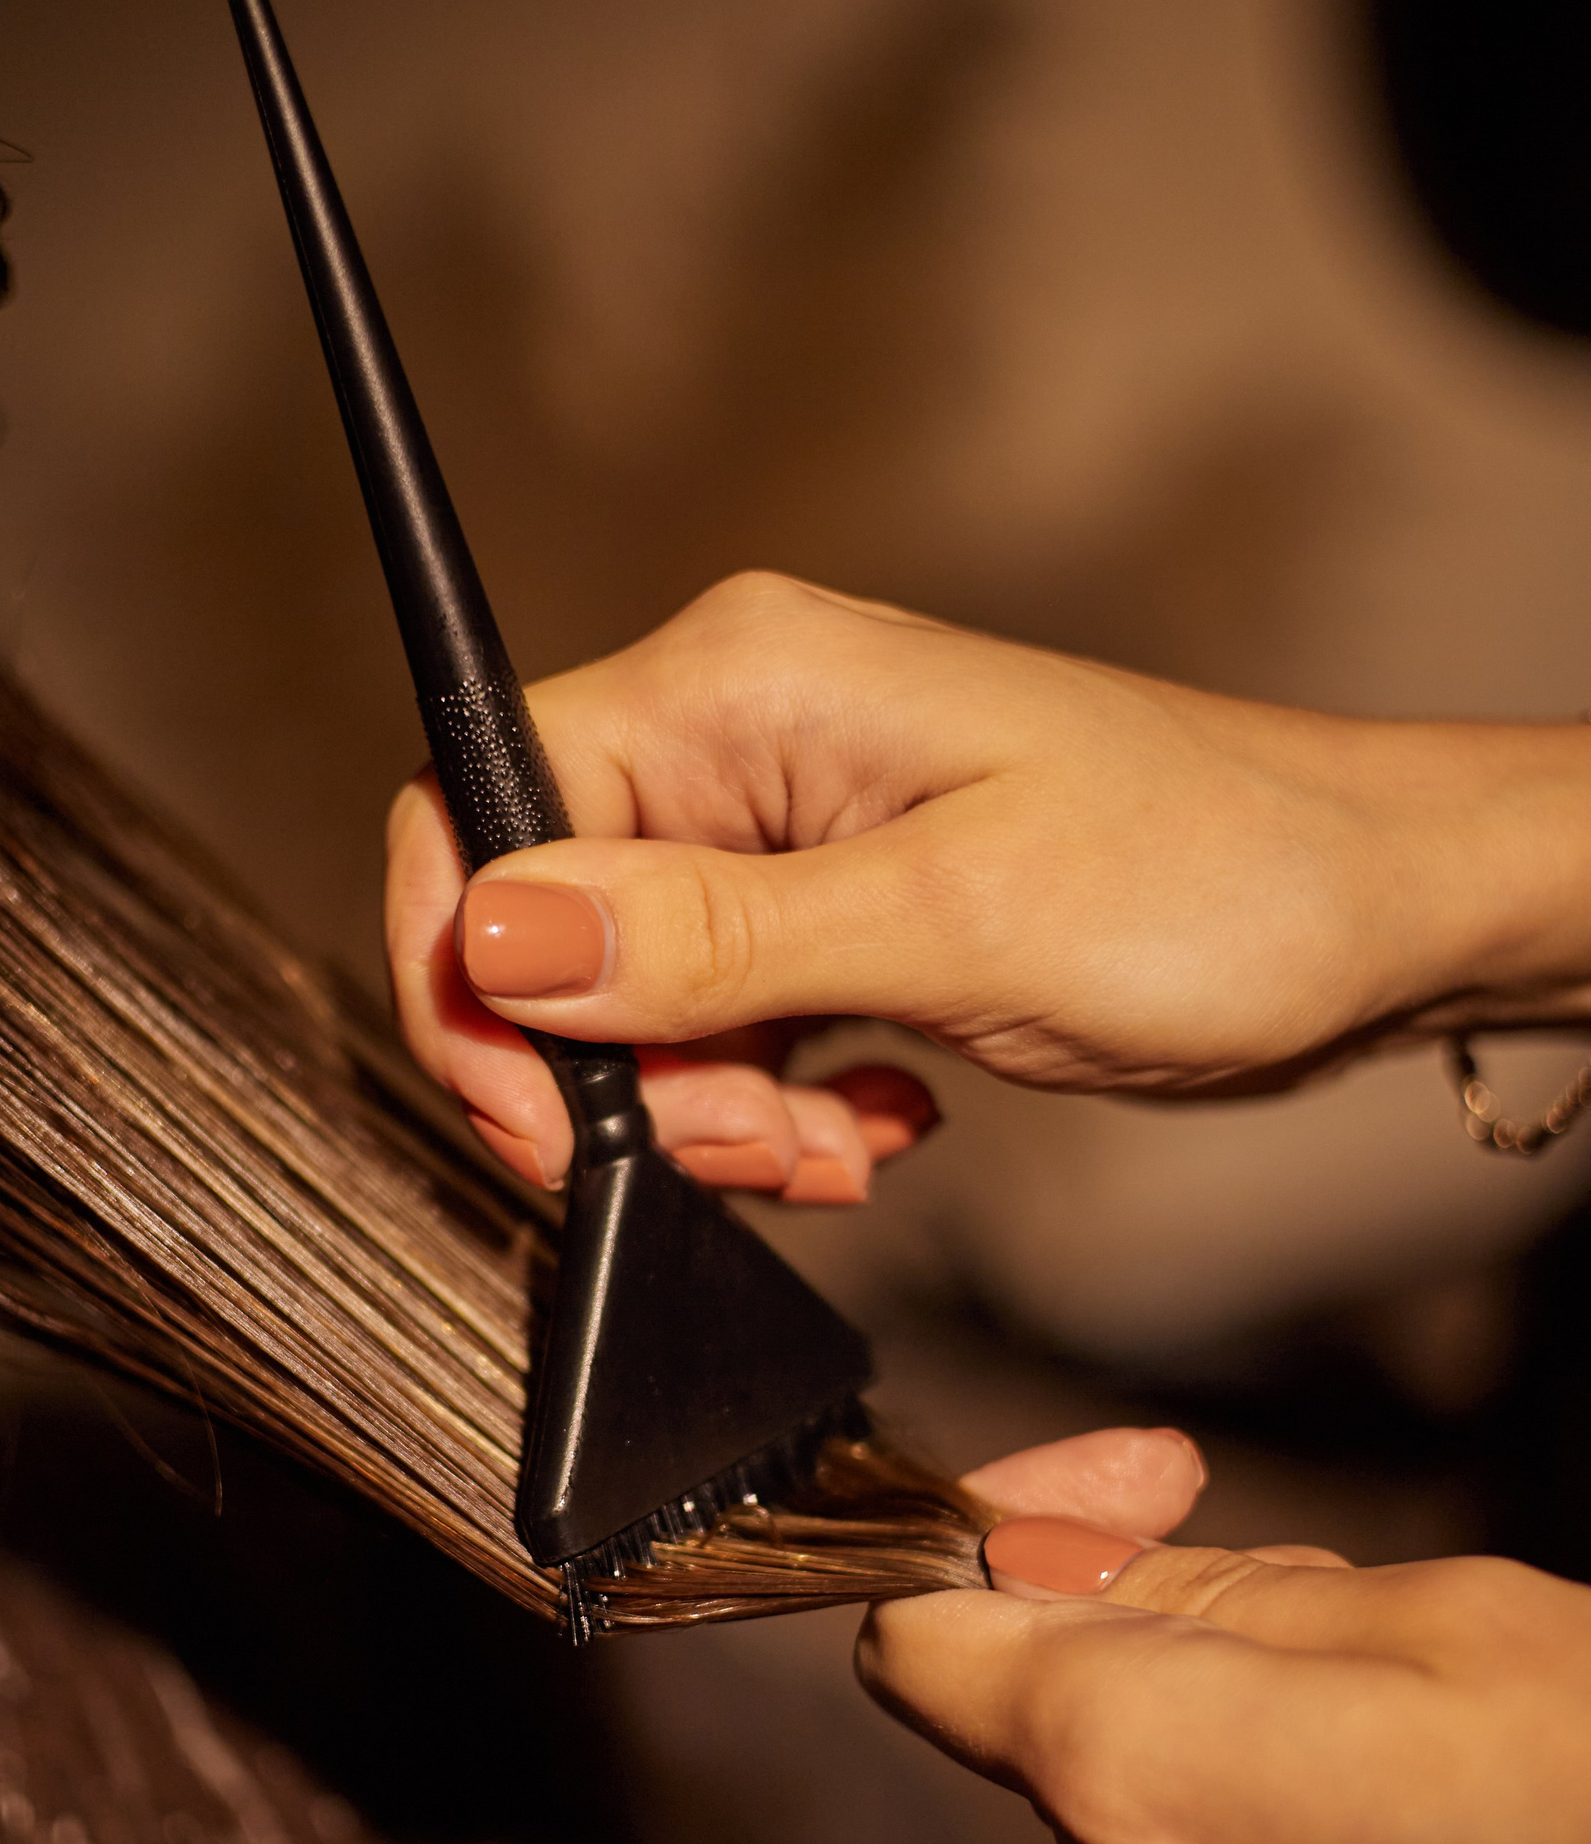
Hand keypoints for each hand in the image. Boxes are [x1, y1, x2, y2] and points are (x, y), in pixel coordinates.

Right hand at [386, 570, 1590, 1192]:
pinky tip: (875, 1126)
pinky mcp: (831, 905)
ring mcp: (784, 825)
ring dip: (709, 1113)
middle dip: (620, 1080)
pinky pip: (723, 1023)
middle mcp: (737, 739)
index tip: (545, 1124)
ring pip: (633, 999)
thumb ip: (713, 937)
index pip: (484, 811)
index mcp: (736, 688)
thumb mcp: (954, 923)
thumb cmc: (1213, 881)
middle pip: (548, 926)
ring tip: (838, 1151)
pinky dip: (771, 1105)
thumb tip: (502, 938)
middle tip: (751, 1155)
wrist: (1370, 915)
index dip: (472, 980)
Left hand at [860, 1511, 1590, 1843]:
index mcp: (1126, 1772)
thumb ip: (1206, 1590)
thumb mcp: (1433, 1610)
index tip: (1107, 1514)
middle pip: (1075, 1762)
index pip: (923, 1649)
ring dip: (1259, 1805)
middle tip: (1359, 1640)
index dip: (997, 1555)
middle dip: (1178, 1680)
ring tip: (1449, 1784)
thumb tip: (1054, 1564)